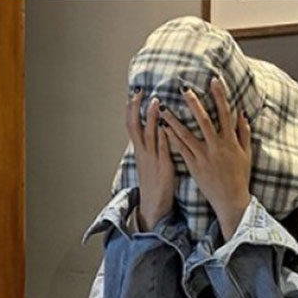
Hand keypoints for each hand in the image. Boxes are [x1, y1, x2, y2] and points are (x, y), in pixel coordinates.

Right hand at [125, 90, 174, 230]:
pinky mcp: (164, 167)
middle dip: (136, 108)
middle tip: (140, 92)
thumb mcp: (149, 163)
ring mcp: (152, 159)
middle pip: (135, 126)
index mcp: (139, 151)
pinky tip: (167, 126)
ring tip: (155, 102)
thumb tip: (156, 130)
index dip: (131, 109)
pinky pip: (163, 149)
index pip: (131, 125)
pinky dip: (164, 137)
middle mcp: (143, 153)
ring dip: (151, 118)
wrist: (154, 206)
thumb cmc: (155, 184)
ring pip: (149, 134)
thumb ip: (151, 146)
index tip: (133, 93)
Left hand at [160, 77, 251, 240]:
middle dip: (193, 103)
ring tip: (162, 108)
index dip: (220, 96)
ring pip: (186, 135)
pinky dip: (172, 138)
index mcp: (230, 142)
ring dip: (174, 120)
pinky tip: (163, 128)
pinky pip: (181, 150)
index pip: (225, 113)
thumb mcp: (246, 154)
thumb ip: (244, 132)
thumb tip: (241, 113)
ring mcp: (203, 157)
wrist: (231, 201)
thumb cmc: (240, 177)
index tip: (213, 80)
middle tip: (183, 88)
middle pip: (204, 120)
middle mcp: (216, 147)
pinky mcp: (194, 167)